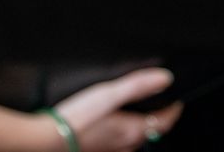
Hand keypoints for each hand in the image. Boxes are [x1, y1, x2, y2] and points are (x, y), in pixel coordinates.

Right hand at [54, 68, 182, 151]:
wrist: (45, 141)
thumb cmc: (76, 118)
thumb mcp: (109, 93)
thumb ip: (138, 85)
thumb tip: (165, 78)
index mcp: (132, 131)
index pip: (164, 123)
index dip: (173, 110)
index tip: (177, 100)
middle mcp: (124, 145)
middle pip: (150, 133)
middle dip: (157, 119)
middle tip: (160, 104)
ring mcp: (109, 151)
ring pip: (132, 140)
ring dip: (139, 128)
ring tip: (137, 113)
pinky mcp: (95, 151)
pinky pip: (116, 144)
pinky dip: (121, 134)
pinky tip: (111, 126)